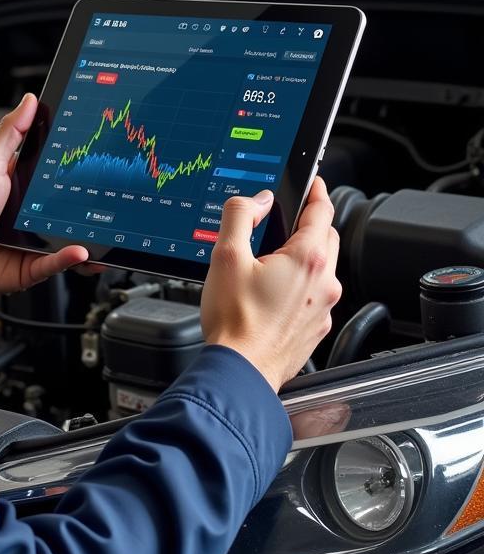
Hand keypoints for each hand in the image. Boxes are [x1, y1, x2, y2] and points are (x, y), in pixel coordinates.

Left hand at [0, 94, 93, 310]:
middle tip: (114, 196)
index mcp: (30, 183)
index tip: (103, 150)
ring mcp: (41, 237)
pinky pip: (59, 262)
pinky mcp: (37, 263)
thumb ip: (9, 133)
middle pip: (76, 204)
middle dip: (95, 203)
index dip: (83, 161)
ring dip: (93, 237)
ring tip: (107, 233)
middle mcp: (40, 210)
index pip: (63, 168)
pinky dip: (71, 258)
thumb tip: (29, 101)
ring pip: (75, 236)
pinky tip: (80, 252)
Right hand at [200, 177, 341, 391]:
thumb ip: (239, 216)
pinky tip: (274, 290)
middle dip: (311, 222)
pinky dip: (302, 283)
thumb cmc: (234, 321)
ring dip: (306, 254)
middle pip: (327, 236)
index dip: (317, 190)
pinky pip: (316, 294)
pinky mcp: (317, 327)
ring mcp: (323, 307)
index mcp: (306, 259)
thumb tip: (255, 200)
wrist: (241, 371)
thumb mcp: (226, 256)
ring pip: (323, 266)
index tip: (313, 182)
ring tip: (272, 258)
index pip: (322, 210)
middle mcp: (324, 282)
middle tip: (286, 218)